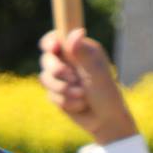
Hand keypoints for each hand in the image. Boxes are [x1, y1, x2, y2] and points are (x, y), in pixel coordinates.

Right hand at [39, 29, 137, 143]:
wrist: (106, 120)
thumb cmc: (105, 93)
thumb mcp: (95, 71)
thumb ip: (83, 52)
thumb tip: (77, 31)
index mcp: (79, 49)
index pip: (56, 38)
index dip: (50, 42)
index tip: (54, 48)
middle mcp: (68, 62)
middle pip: (46, 59)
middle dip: (57, 70)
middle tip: (73, 78)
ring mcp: (61, 79)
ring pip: (45, 78)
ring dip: (63, 89)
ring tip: (82, 95)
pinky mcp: (57, 94)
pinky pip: (50, 95)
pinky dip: (65, 102)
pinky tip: (79, 106)